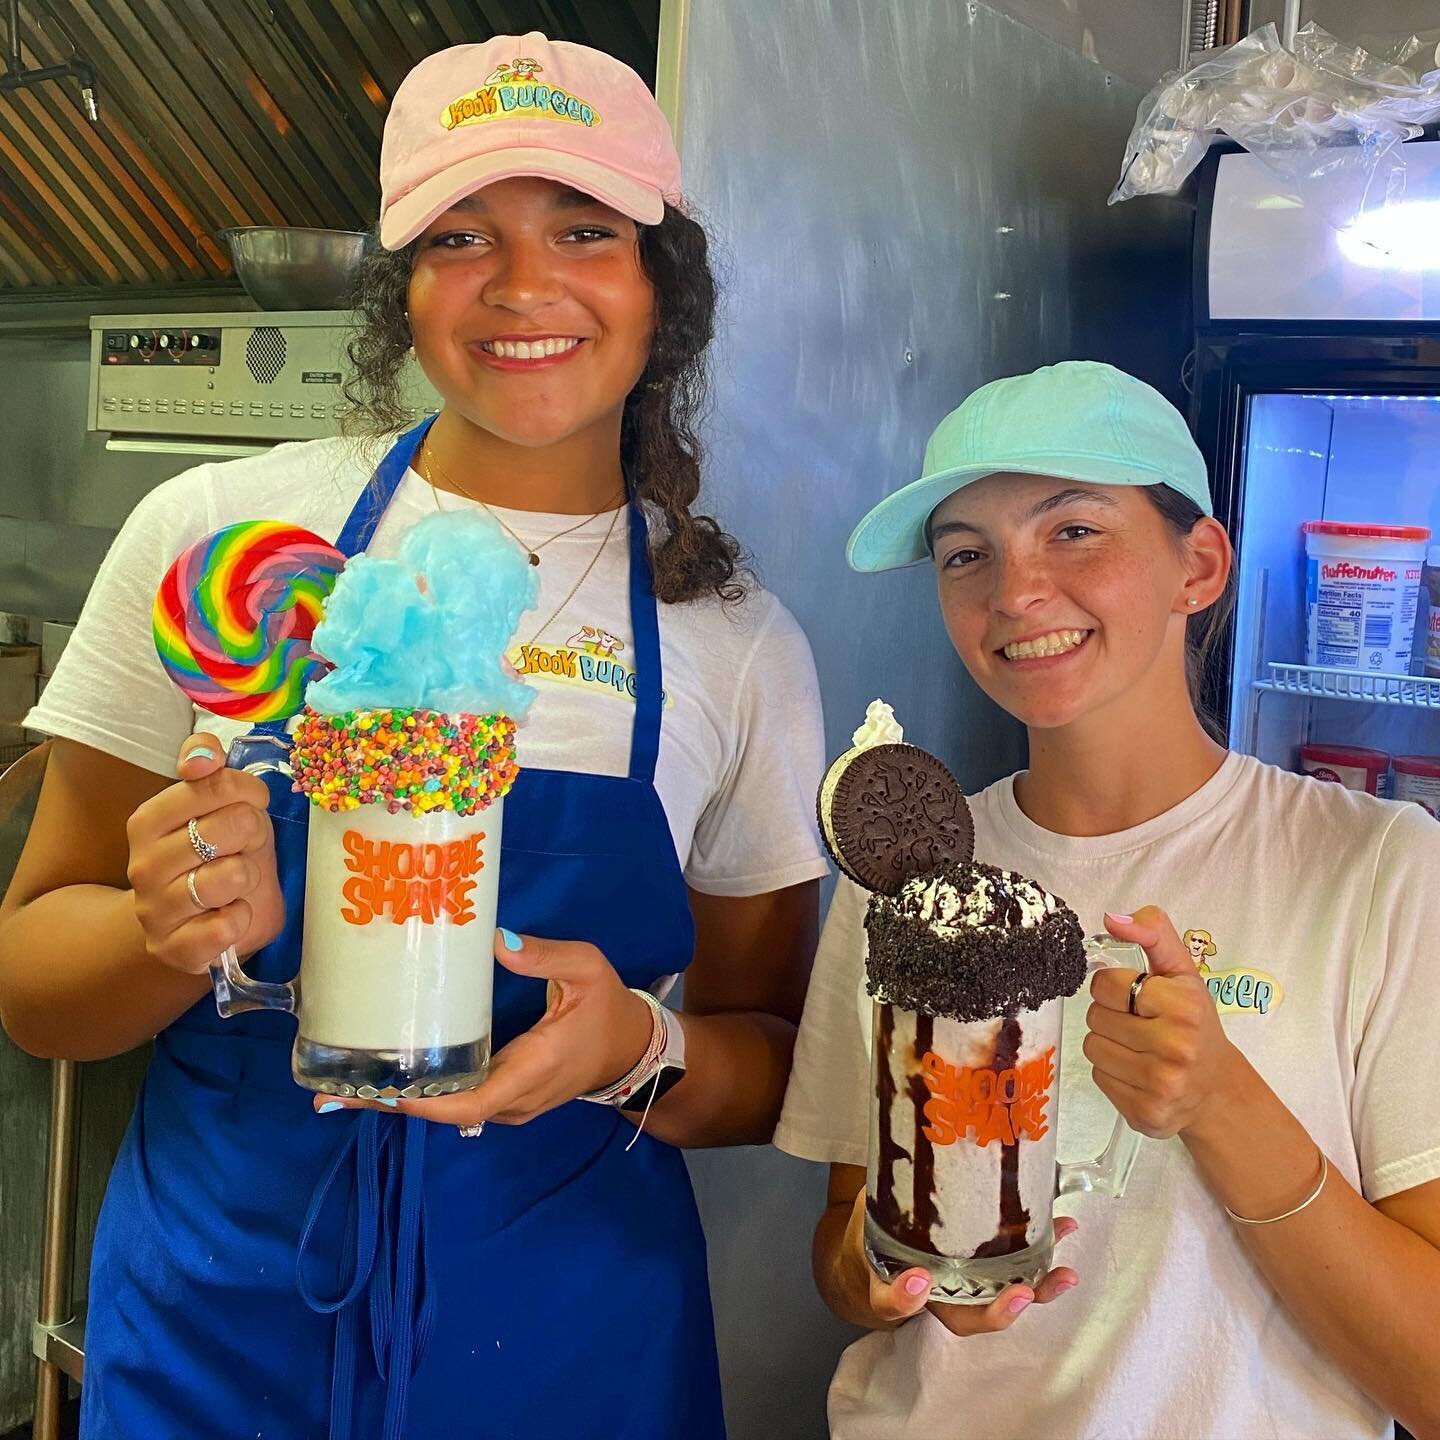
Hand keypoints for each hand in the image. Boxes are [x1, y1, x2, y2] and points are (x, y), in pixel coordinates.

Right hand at [125, 733, 282, 973]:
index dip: (247, 792)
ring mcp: (155, 911)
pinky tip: (234, 913)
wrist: (191, 925)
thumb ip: (208, 770)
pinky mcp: (175, 950)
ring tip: (239, 880)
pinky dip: (242, 918)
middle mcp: (143, 865)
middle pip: (222, 830)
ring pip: (227, 877)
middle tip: (247, 845)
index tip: (254, 802)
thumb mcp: (217, 809)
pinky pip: (226, 927)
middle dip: (251, 834)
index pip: (209, 786)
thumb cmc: (214, 856)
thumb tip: (203, 755)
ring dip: (248, 876)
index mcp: (148, 821)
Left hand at [315, 930, 654, 1125]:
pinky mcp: (506, 1101)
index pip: (472, 1101)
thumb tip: (495, 941)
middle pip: (446, 1112)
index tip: (379, 1092)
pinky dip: (422, 1097)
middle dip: (390, 1103)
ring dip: (400, 1102)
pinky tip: (387, 1078)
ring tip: (343, 1083)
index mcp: (534, 1068)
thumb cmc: (609, 1008)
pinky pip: (458, 1104)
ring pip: (448, 1112)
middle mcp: (516, 1099)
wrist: (632, 1051)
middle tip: (329, 1089)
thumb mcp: (587, 969)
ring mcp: (510, 1106)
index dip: (424, 1103)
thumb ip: (544, 955)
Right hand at [841, 1184, 1079, 1334]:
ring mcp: (960, 1291)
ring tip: (1064, 1275)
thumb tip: (907, 1132)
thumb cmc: (876, 1225)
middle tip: (1020, 1294)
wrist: (877, 1247)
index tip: (918, 1280)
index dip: (903, 1297)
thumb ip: (886, 1186)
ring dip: (1035, 1292)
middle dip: (996, 1311)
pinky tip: (1063, 1230)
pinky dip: (1043, 1261)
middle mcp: (930, 1297)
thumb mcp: (870, 1205)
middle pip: (962, 1319)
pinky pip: (1015, 1278)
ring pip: (997, 1305)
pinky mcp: (984, 1277)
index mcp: (889, 1281)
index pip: (890, 1300)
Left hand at [1084, 907, 1241, 1139]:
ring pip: (1092, 1047)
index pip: (1106, 984)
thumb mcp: (1182, 973)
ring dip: (1108, 1045)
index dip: (1114, 988)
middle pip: (1094, 1017)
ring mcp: (1161, 1084)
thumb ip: (1154, 934)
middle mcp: (1175, 1047)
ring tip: (1139, 1049)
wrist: (1216, 1089)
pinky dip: (1113, 1073)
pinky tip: (1139, 1073)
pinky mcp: (1146, 1113)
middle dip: (1111, 1016)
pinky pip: (1099, 1077)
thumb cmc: (1194, 1024)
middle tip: (1140, 1025)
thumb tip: (1113, 918)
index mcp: (1183, 1006)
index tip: (1137, 998)